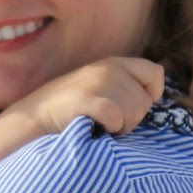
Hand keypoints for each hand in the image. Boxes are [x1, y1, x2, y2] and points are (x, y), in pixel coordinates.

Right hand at [11, 57, 164, 136]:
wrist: (36, 115)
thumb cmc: (74, 108)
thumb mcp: (102, 86)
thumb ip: (127, 87)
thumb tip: (155, 100)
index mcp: (116, 64)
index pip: (156, 73)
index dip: (151, 94)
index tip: (134, 106)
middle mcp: (109, 69)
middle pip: (145, 102)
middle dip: (132, 118)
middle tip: (109, 121)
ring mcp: (97, 82)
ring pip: (134, 113)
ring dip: (121, 127)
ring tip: (101, 124)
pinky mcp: (86, 99)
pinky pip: (116, 119)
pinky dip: (109, 129)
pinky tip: (96, 127)